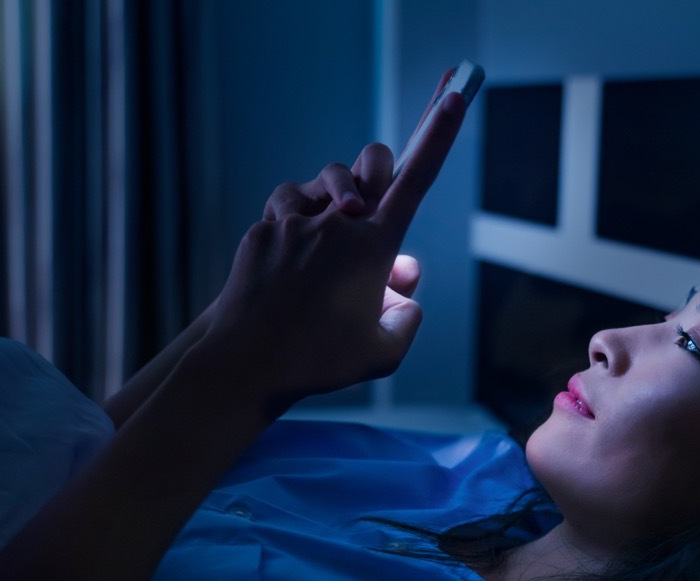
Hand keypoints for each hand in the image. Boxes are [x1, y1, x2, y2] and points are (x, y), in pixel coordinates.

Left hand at [200, 92, 465, 408]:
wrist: (246, 364)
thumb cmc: (320, 361)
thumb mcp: (384, 352)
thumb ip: (408, 320)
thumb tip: (403, 295)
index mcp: (373, 247)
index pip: (416, 182)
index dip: (437, 137)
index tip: (454, 97)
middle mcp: (336, 224)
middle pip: (367, 168)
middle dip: (376, 175)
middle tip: (371, 208)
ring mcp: (295, 223)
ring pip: (321, 188)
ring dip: (331, 206)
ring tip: (328, 246)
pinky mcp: (263, 232)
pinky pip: (286, 213)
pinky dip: (296, 229)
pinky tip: (293, 263)